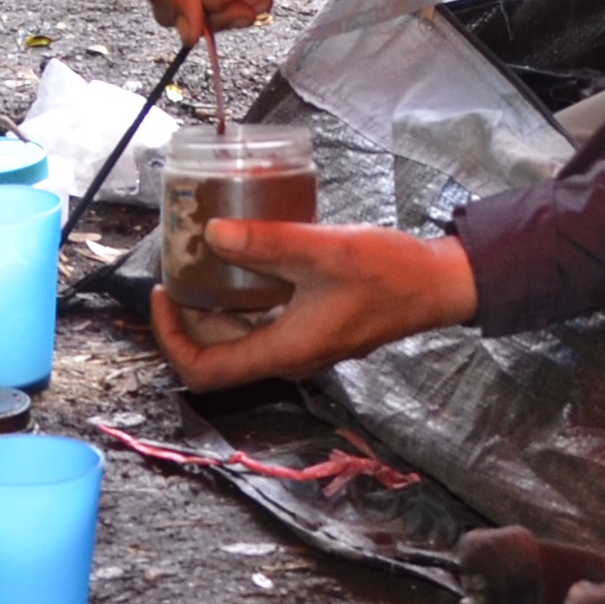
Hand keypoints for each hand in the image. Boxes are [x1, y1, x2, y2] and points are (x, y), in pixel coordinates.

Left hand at [149, 219, 480, 387]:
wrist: (440, 284)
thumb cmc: (390, 274)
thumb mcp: (325, 251)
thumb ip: (268, 243)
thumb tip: (211, 234)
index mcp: (285, 351)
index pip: (204, 369)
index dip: (170, 337)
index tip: (164, 293)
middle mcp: (289, 356)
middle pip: (216, 354)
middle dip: (187, 315)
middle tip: (179, 268)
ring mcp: (302, 344)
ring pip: (239, 337)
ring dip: (214, 305)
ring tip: (205, 258)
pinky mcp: (314, 327)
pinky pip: (263, 321)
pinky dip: (243, 297)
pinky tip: (248, 257)